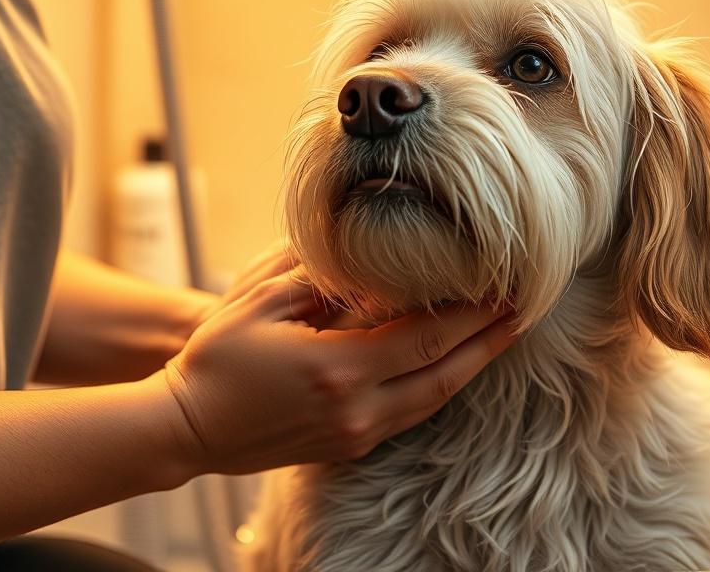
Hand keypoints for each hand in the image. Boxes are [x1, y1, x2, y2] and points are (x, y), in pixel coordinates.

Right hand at [159, 251, 517, 474]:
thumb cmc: (217, 358)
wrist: (187, 426)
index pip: (425, 339)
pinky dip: (436, 387)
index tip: (502, 290)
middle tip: (522, 312)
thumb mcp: (260, 301)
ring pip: (431, 402)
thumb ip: (319, 278)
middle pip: (444, 376)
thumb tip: (367, 262)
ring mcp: (354, 435)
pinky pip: (407, 415)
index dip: (470, 315)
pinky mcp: (347, 446)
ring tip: (499, 338)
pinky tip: (450, 367)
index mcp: (339, 370)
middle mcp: (357, 410)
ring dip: (469, 368)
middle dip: (487, 342)